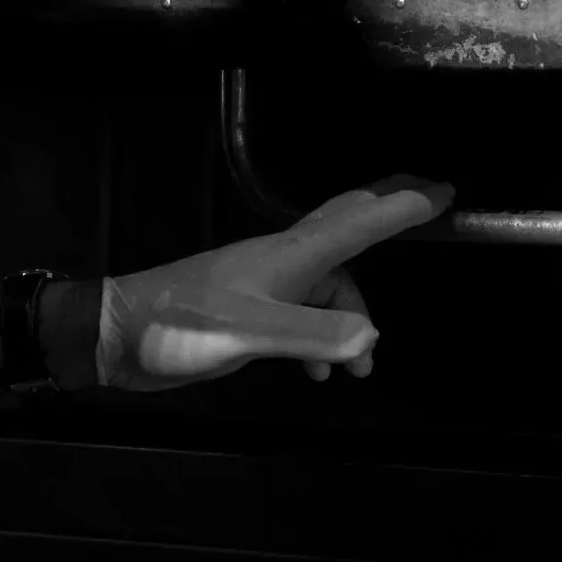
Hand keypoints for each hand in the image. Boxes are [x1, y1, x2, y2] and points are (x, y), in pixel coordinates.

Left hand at [94, 174, 454, 392]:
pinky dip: (323, 336)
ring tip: (362, 367)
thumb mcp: (248, 333)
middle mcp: (282, 259)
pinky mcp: (248, 310)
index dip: (403, 204)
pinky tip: (320, 371)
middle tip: (431, 205)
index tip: (444, 190)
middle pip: (346, 226)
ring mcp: (263, 283)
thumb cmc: (180, 326)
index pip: (358, 220)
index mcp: (288, 255)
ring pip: (329, 283)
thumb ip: (309, 334)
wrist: (116, 335)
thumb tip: (371, 336)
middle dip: (388, 217)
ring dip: (353, 318)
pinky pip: (305, 312)